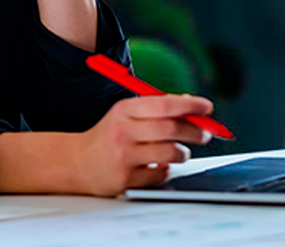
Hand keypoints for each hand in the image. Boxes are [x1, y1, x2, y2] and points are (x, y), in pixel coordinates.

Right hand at [67, 95, 215, 196]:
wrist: (77, 162)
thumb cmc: (110, 136)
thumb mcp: (127, 115)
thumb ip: (157, 108)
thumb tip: (192, 105)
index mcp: (124, 110)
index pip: (164, 104)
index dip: (190, 106)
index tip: (207, 108)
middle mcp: (123, 131)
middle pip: (171, 129)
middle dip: (195, 132)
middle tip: (205, 134)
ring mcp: (124, 157)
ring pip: (170, 153)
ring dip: (182, 154)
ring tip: (179, 153)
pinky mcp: (125, 179)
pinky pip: (160, 175)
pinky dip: (165, 171)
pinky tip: (157, 166)